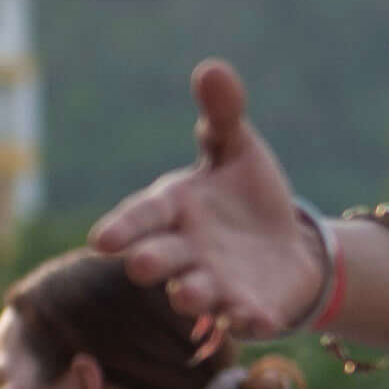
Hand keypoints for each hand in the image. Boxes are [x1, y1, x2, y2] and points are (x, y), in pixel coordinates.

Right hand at [91, 61, 325, 337]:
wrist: (286, 245)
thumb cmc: (246, 195)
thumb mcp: (237, 150)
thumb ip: (222, 116)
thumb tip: (213, 68)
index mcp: (174, 209)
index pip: (143, 215)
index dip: (125, 227)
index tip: (103, 240)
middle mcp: (185, 251)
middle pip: (161, 258)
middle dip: (152, 262)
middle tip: (143, 264)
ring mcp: (216, 285)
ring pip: (196, 294)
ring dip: (193, 295)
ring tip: (189, 294)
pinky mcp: (250, 309)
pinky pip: (247, 317)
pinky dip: (250, 320)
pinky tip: (258, 318)